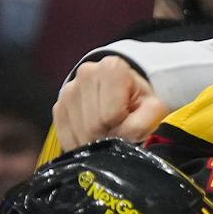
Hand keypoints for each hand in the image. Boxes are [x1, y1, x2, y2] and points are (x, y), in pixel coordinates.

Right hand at [53, 56, 167, 146]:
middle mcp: (86, 73)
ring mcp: (69, 90)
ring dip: (96, 142)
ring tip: (108, 130)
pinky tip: (94, 136)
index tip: (130, 121)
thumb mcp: (153, 110)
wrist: (126, 95)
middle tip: (120, 131)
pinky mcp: (59, 107)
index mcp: (111, 68)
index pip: (111, 115)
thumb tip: (119, 138)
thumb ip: (142, 124)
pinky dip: (82, 144)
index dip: (124, 127)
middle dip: (108, 136)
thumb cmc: (140, 102)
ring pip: (79, 134)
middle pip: (93, 126)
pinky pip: (66, 138)